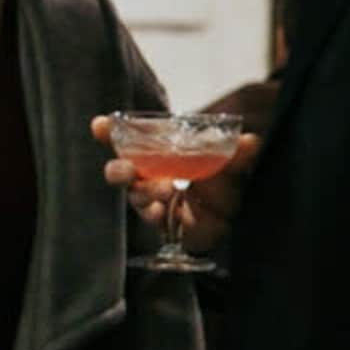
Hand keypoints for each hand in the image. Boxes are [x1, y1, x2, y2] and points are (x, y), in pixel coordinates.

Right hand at [95, 80, 271, 253]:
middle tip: (127, 169)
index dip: (110, 134)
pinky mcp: (166, 224)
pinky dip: (153, 213)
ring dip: (145, 191)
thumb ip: (239, 155)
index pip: (130, 141)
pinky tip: (159, 212)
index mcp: (162, 156)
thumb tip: (250, 141)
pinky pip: (151, 219)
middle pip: (121, 171)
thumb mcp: (235, 166)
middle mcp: (152, 177)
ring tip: (165, 189)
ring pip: (135, 196)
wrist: (240, 220)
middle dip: (117, 169)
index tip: (99, 125)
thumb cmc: (228, 186)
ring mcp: (156, 202)